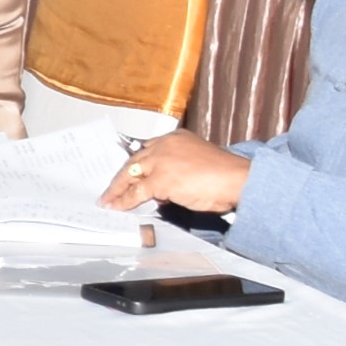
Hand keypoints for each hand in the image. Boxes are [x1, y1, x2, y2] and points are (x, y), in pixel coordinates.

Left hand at [104, 130, 248, 213]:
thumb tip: (160, 190)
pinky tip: (117, 207)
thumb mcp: (195, 165)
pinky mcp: (161, 179)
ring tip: (107, 201)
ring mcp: (161, 161)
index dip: (134, 164)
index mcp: (174, 138)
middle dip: (120, 177)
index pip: (146, 151)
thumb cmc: (224, 175)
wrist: (237, 179)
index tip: (125, 173)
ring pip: (131, 176)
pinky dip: (124, 201)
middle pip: (134, 161)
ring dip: (117, 190)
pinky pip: (136, 192)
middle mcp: (164, 145)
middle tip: (109, 189)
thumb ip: (175, 171)